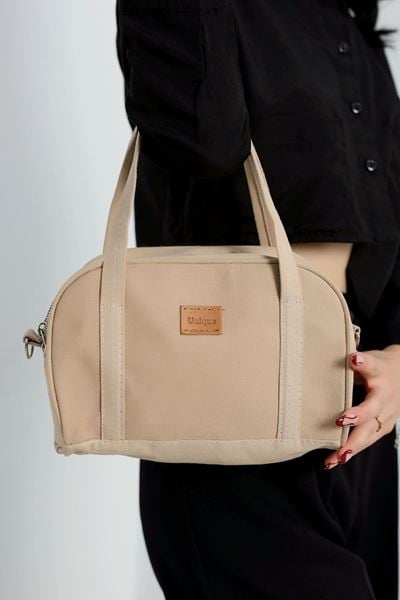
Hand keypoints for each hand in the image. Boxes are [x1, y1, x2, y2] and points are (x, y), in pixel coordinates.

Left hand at [323, 344, 399, 469]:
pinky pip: (366, 441)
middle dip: (357, 417)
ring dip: (352, 445)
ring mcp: (387, 414)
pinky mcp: (383, 428)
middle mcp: (386, 395)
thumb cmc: (378, 366)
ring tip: (335, 457)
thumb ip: (354, 360)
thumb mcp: (369, 357)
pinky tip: (333, 461)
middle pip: (372, 407)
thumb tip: (329, 356)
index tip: (354, 359)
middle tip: (341, 420)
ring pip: (369, 431)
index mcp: (380, 372)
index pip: (372, 365)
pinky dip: (350, 451)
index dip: (363, 362)